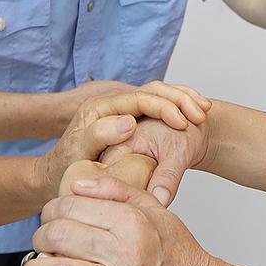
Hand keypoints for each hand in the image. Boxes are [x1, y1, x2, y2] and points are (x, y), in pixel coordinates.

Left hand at [14, 175, 225, 265]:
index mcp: (131, 222)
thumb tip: (78, 184)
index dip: (51, 211)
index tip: (50, 219)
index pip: (71, 208)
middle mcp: (124, 254)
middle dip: (40, 239)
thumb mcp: (156, 210)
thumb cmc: (177, 253)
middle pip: (58, 238)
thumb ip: (117, 191)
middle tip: (41, 244)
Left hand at [37, 85, 210, 199]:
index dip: (163, 107)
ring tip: (203, 111)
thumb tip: (129, 122)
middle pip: (155, 91)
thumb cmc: (68, 166)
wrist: (62, 174)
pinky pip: (165, 102)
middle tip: (200, 115)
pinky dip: (184, 103)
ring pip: (162, 93)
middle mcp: (114, 103)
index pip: (139, 97)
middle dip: (180, 99)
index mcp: (100, 107)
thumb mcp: (81, 150)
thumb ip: (100, 135)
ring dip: (185, 98)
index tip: (182, 123)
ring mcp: (126, 109)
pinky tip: (200, 110)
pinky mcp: (136, 117)